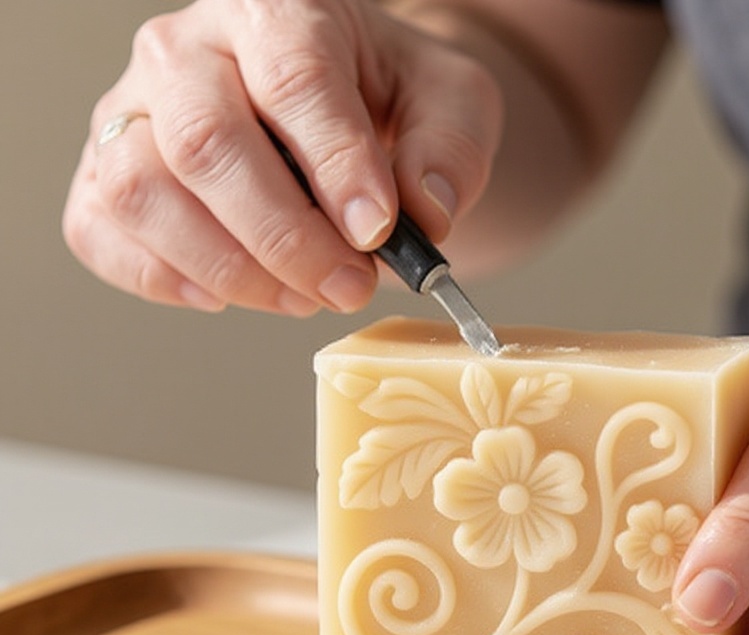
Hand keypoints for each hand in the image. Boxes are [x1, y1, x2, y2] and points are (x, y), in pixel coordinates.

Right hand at [62, 0, 501, 314]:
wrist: (331, 111)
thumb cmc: (387, 100)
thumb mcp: (448, 104)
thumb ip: (450, 148)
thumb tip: (426, 212)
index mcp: (276, 10)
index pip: (294, 75)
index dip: (335, 162)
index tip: (377, 232)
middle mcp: (186, 50)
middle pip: (206, 142)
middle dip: (286, 238)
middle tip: (350, 287)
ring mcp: (131, 110)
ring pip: (141, 190)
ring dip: (230, 268)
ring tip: (302, 296)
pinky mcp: (103, 173)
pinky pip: (101, 231)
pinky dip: (163, 279)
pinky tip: (230, 293)